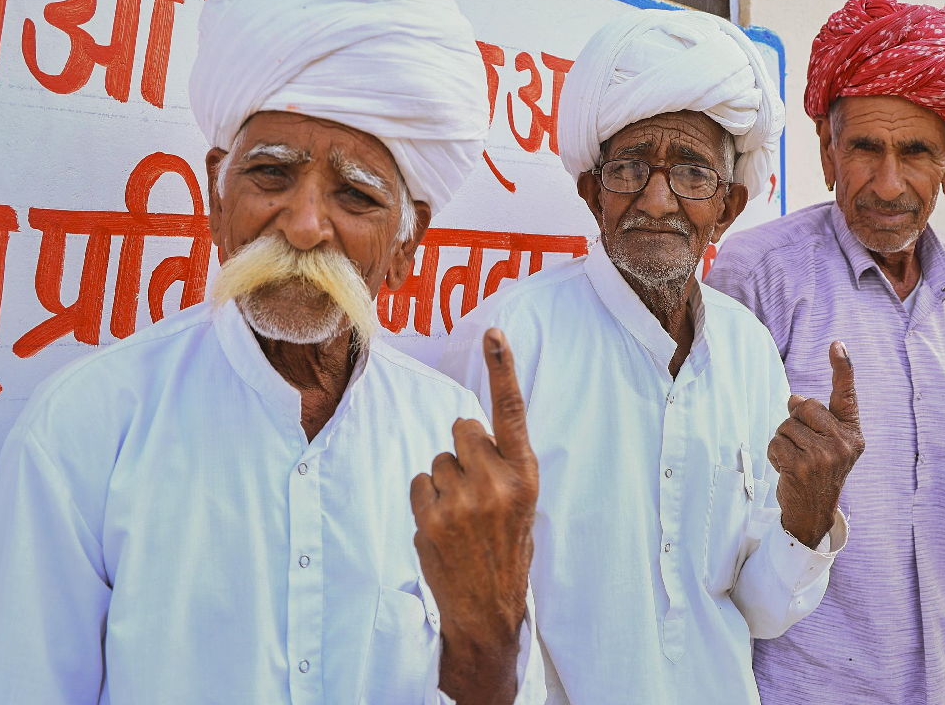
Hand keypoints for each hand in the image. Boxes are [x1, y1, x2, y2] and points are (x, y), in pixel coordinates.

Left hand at [410, 328, 538, 704]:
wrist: (488, 609)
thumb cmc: (507, 549)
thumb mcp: (523, 503)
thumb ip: (502, 464)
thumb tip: (468, 430)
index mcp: (525, 475)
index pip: (512, 413)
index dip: (504, 370)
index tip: (494, 335)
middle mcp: (496, 483)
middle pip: (462, 429)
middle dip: (464, 448)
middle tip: (475, 485)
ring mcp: (461, 501)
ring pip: (438, 459)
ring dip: (444, 480)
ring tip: (461, 515)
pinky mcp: (430, 518)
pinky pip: (419, 483)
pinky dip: (426, 499)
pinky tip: (443, 525)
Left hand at [768, 341, 864, 548]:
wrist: (812, 511)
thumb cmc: (818, 470)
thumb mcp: (826, 443)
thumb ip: (815, 418)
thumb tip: (794, 398)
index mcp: (852, 433)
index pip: (846, 395)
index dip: (842, 367)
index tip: (837, 344)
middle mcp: (843, 443)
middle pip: (804, 405)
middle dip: (796, 421)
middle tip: (804, 446)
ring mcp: (824, 456)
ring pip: (786, 425)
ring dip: (784, 441)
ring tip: (797, 460)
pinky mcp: (802, 466)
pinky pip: (776, 442)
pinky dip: (775, 454)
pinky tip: (788, 469)